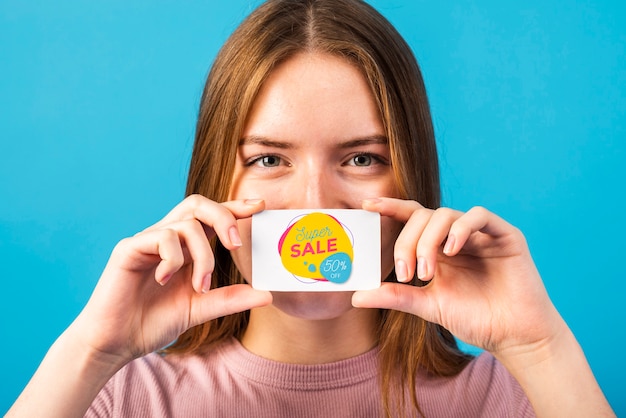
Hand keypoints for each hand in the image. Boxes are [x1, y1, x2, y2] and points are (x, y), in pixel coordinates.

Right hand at [72, 195, 271, 365]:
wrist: (117, 343)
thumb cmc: (153, 323)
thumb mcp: (200, 308)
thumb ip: (230, 299)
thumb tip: (267, 295)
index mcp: (184, 248)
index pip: (211, 218)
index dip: (235, 208)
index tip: (260, 206)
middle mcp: (167, 238)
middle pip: (198, 204)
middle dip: (224, 217)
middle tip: (236, 244)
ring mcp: (147, 241)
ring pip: (186, 224)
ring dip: (202, 256)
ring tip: (199, 285)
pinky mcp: (129, 248)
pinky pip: (162, 237)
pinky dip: (173, 259)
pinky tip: (164, 281)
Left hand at [353, 197, 561, 357]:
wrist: (513, 336)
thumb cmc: (474, 318)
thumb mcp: (428, 305)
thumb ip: (396, 296)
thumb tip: (357, 296)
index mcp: (437, 247)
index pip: (411, 218)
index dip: (390, 207)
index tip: (366, 205)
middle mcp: (456, 236)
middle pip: (422, 216)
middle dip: (407, 242)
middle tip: (406, 274)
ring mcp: (481, 234)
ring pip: (446, 214)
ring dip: (429, 240)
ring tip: (427, 272)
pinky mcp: (505, 236)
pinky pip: (479, 216)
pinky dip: (460, 228)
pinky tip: (451, 250)